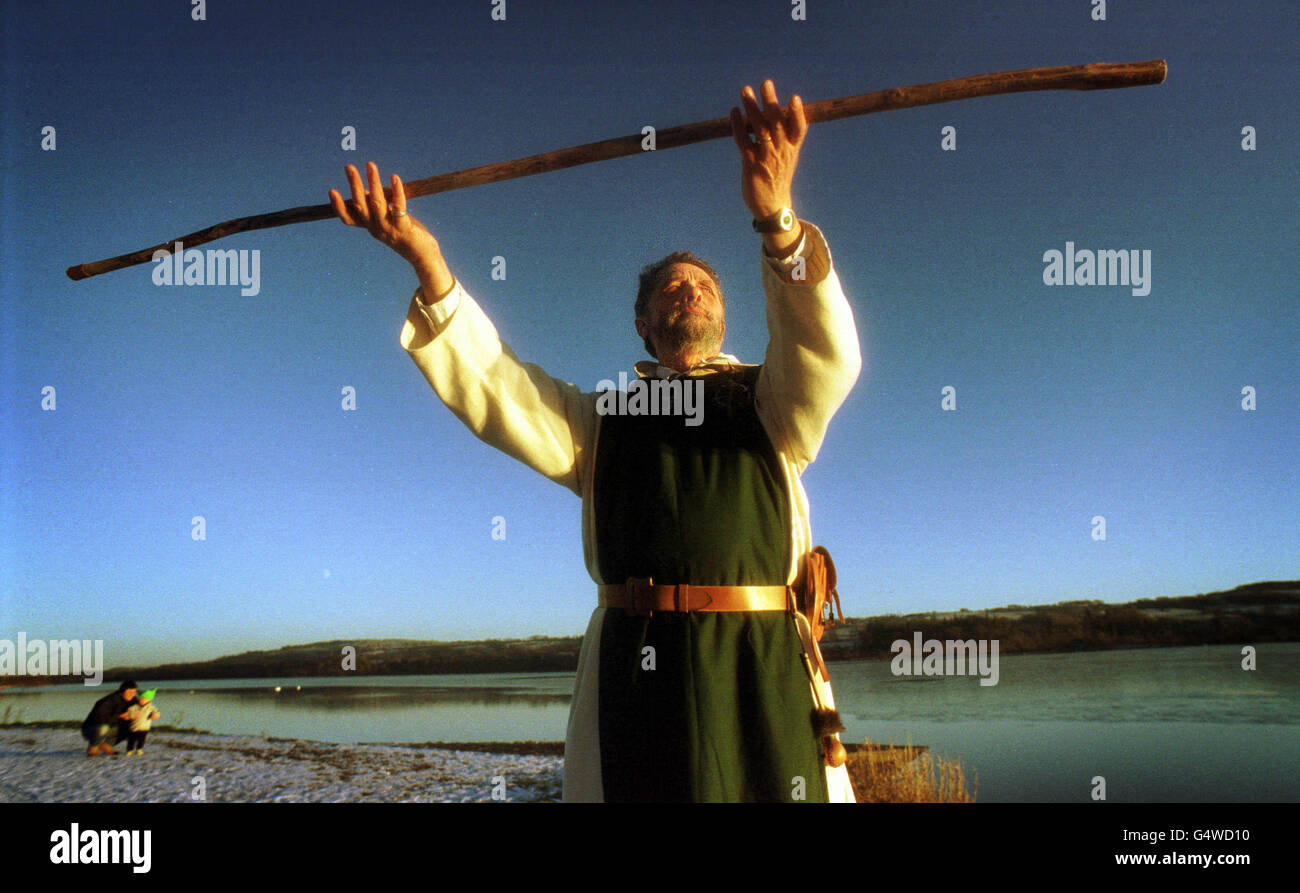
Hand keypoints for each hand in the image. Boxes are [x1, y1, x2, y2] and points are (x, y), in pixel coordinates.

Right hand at [329, 162, 455, 299]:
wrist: (423, 256)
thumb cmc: (406, 234)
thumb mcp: (387, 220)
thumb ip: (376, 207)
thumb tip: (365, 189)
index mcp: (370, 227)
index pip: (349, 219)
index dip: (339, 207)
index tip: (332, 191)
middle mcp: (376, 229)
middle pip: (360, 206)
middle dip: (354, 185)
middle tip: (349, 167)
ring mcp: (389, 229)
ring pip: (377, 203)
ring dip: (373, 182)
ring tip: (370, 165)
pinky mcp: (404, 228)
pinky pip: (399, 207)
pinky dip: (396, 191)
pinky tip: (394, 177)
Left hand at [729, 80, 807, 221]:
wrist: (772, 205)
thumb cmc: (779, 177)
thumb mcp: (788, 156)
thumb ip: (787, 136)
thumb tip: (781, 112)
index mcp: (792, 148)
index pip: (799, 128)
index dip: (797, 113)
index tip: (794, 98)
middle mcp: (781, 151)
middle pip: (777, 122)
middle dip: (771, 101)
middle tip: (766, 82)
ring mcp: (765, 157)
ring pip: (759, 128)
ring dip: (752, 107)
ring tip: (745, 90)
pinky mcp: (751, 164)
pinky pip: (743, 141)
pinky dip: (737, 125)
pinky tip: (734, 112)